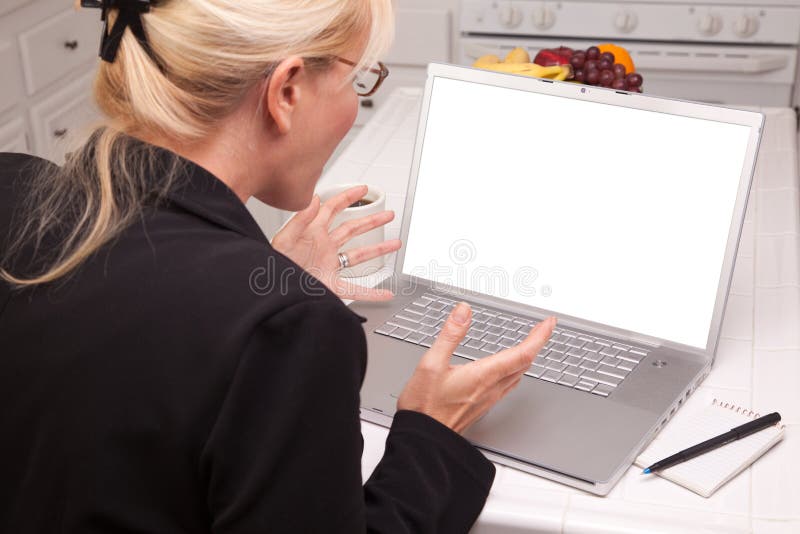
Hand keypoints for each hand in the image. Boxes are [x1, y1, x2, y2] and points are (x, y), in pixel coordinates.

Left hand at [271, 185, 401, 300]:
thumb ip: (300, 218)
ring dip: (377, 250)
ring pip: (358, 256)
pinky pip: (355, 289)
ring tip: (394, 244)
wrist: (268, 291)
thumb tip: (313, 198)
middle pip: (352, 229)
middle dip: (371, 220)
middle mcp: (323, 248)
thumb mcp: (284, 239)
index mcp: (312, 233)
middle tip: (387, 214)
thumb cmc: (270, 266)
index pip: (333, 209)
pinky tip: (384, 293)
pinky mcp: (330, 286)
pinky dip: (372, 293)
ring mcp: (328, 266)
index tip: (363, 189)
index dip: (349, 197)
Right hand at [397, 303, 556, 433]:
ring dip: (527, 358)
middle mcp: (491, 388)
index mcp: (483, 375)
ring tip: (529, 344)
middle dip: (537, 343)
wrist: (423, 440)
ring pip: (518, 376)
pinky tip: (507, 369)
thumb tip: (463, 312)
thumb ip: (450, 335)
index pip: (522, 354)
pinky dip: (515, 370)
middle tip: (543, 328)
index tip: (548, 323)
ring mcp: (488, 399)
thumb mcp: (431, 363)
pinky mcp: (482, 406)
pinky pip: (508, 385)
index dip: (539, 337)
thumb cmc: (424, 407)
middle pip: (525, 364)